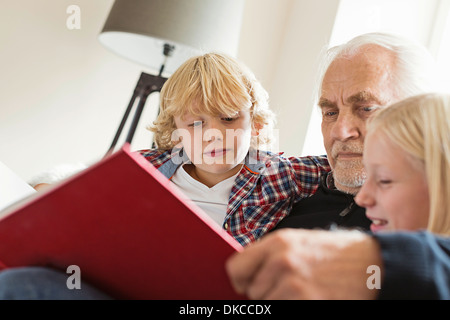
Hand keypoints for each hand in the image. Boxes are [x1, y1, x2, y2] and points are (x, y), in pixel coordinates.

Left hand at [225, 228, 382, 299]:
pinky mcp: (306, 302)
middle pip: (253, 292)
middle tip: (292, 287)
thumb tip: (249, 274)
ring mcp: (293, 285)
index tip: (249, 285)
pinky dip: (294, 306)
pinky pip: (283, 310)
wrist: (376, 264)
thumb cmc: (338, 254)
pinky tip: (312, 298)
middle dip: (267, 294)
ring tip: (305, 292)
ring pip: (267, 305)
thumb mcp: (301, 243)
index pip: (235, 268)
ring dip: (281, 302)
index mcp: (277, 243)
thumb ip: (272, 256)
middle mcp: (281, 261)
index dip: (242, 280)